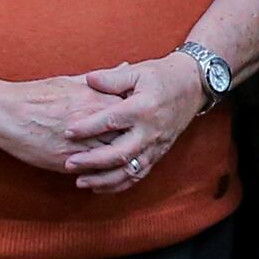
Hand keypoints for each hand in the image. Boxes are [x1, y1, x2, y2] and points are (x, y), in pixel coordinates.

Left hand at [61, 55, 203, 191]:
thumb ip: (112, 78)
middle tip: (69, 163)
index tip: (67, 132)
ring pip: (129, 171)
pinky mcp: (158, 154)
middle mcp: (149, 131)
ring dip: (104, 179)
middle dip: (93, 161)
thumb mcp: (137, 71)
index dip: (88, 127)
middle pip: (119, 153)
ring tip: (80, 181)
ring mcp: (155, 146)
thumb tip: (88, 80)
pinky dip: (119, 185)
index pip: (111, 121)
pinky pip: (138, 175)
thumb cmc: (160, 76)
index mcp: (143, 108)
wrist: (192, 86)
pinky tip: (99, 187)